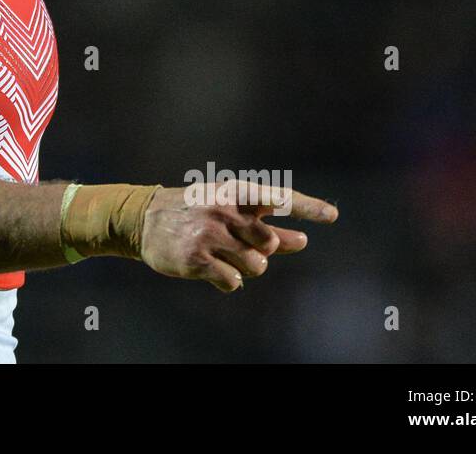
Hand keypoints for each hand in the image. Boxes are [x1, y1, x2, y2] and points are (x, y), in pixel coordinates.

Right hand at [138, 182, 338, 292]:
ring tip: (223, 256)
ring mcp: (209, 235)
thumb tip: (302, 240)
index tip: (332, 216)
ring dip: (245, 268)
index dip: (306, 207)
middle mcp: (223, 211)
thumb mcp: (226, 208)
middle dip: (262, 251)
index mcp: (233, 193)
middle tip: (239, 244)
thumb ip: (264, 224)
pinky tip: (211, 270)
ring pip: (255, 266)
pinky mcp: (197, 260)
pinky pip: (233, 282)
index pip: (277, 199)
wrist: (143, 219)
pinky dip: (228, 281)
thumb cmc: (194, 211)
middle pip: (270, 244)